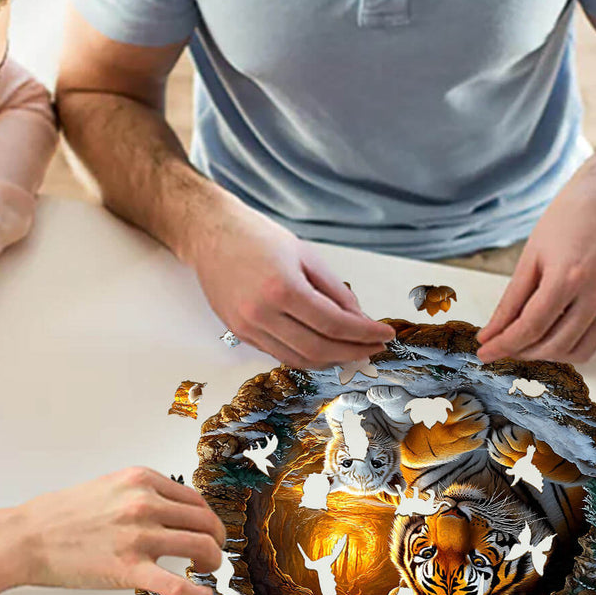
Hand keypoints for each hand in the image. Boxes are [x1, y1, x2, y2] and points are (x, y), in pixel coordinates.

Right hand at [0, 467, 227, 594]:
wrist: (28, 537)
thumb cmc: (63, 515)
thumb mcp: (110, 487)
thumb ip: (142, 493)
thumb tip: (172, 510)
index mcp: (142, 480)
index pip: (193, 499)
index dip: (207, 518)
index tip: (208, 530)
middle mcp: (145, 503)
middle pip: (204, 521)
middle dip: (216, 539)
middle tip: (214, 553)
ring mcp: (138, 536)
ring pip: (199, 546)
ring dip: (212, 561)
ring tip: (209, 570)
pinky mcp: (128, 569)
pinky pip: (175, 584)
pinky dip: (197, 594)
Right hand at [181, 194, 393, 368]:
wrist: (211, 235)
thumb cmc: (257, 237)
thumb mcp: (306, 255)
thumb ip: (335, 291)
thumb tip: (359, 319)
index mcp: (282, 288)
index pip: (334, 324)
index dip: (364, 334)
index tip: (384, 335)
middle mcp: (262, 313)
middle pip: (319, 349)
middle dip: (353, 352)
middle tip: (373, 348)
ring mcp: (247, 327)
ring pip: (299, 359)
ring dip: (331, 360)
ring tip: (353, 351)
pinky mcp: (240, 333)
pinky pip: (280, 354)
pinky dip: (307, 356)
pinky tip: (324, 348)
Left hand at [475, 153, 595, 363]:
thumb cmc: (568, 217)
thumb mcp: (531, 255)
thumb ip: (511, 300)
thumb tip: (491, 332)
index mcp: (567, 276)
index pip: (531, 326)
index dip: (503, 344)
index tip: (484, 352)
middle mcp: (595, 293)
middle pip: (553, 344)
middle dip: (521, 352)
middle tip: (500, 346)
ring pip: (577, 351)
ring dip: (546, 354)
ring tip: (524, 342)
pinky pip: (594, 341)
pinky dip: (568, 346)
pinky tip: (549, 335)